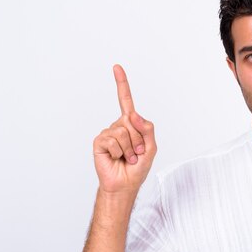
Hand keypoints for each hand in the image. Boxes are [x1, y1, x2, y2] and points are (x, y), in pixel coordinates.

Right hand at [93, 64, 156, 194]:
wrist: (125, 184)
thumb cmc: (137, 167)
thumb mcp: (151, 147)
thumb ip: (147, 128)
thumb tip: (133, 114)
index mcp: (130, 124)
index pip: (125, 101)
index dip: (121, 84)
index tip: (116, 67)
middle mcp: (118, 125)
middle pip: (131, 121)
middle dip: (138, 139)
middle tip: (136, 153)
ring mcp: (107, 133)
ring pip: (123, 132)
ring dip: (130, 148)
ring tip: (127, 157)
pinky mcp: (99, 142)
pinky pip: (112, 140)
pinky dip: (119, 152)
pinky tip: (117, 158)